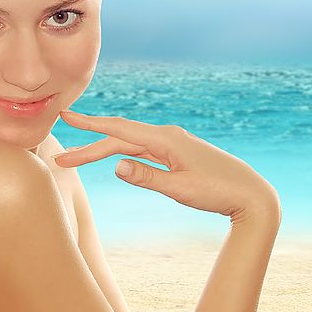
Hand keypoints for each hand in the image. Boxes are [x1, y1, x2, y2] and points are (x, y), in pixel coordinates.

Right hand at [54, 110, 279, 224]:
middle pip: (120, 139)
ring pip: (130, 145)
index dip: (91, 125)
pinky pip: (142, 151)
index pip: (120, 130)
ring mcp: (172, 144)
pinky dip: (123, 153)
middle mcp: (167, 136)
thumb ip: (146, 177)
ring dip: (103, 152)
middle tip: (59, 157)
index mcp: (166, 139)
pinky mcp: (177, 154)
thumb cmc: (218, 192)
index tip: (66, 116)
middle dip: (89, 147)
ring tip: (77, 158)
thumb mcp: (180, 189)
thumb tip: (115, 165)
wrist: (251, 194)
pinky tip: (113, 158)